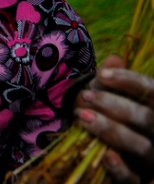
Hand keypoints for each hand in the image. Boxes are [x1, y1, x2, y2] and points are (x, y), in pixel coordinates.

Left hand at [75, 54, 153, 182]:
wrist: (101, 151)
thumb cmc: (107, 115)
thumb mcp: (106, 97)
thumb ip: (110, 81)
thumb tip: (114, 58)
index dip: (130, 81)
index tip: (102, 74)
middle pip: (147, 118)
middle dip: (114, 105)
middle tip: (84, 96)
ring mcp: (151, 158)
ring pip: (142, 146)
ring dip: (111, 130)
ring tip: (84, 117)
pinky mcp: (138, 179)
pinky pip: (133, 178)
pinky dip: (121, 168)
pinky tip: (106, 156)